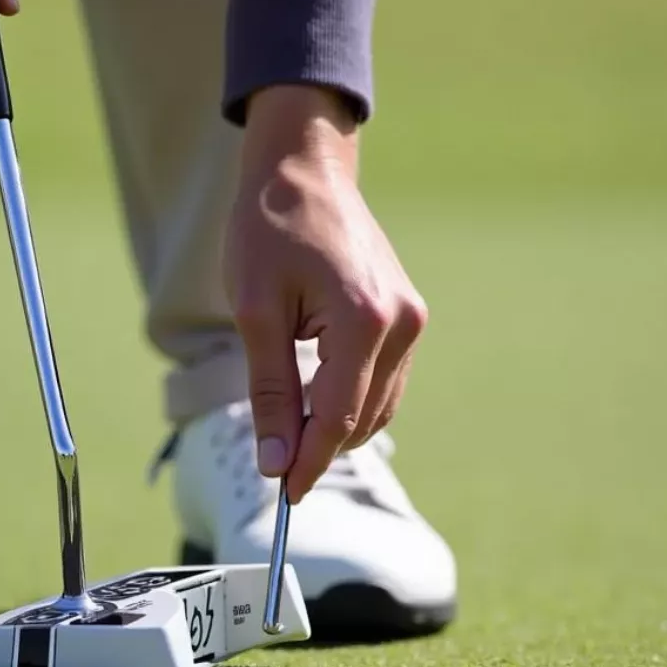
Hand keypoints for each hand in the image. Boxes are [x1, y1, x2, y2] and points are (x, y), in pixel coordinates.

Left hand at [225, 87, 427, 503]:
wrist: (303, 170)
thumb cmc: (269, 230)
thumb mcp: (256, 311)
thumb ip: (270, 390)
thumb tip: (276, 461)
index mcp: (364, 319)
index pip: (338, 416)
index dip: (309, 462)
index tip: (283, 495)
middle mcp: (402, 323)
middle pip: (363, 416)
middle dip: (320, 445)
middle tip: (274, 463)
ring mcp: (411, 317)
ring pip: (379, 404)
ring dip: (336, 424)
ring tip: (289, 430)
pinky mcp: (408, 313)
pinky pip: (384, 378)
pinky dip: (351, 398)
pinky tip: (315, 395)